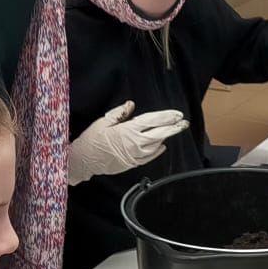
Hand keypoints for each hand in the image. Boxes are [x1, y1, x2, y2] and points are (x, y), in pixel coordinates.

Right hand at [65, 102, 186, 184]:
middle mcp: (135, 143)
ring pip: (156, 145)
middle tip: (184, 123)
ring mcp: (135, 155)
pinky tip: (161, 146)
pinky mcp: (132, 164)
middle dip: (174, 127)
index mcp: (129, 130)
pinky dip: (157, 151)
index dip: (167, 117)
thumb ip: (120, 113)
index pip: (153, 121)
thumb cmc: (92, 139)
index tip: (178, 114)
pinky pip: (149, 157)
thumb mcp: (103, 122)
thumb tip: (131, 105)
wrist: (83, 161)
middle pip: (160, 134)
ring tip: (171, 130)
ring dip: (165, 137)